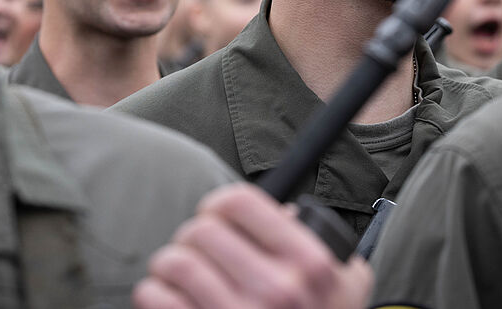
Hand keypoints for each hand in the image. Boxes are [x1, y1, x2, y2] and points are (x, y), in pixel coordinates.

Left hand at [133, 182, 372, 308]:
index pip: (240, 202)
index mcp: (310, 264)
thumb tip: (285, 213)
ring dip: (169, 265)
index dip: (219, 205)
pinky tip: (170, 299)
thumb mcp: (348, 287)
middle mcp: (277, 289)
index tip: (217, 217)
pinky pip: (156, 298)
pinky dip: (153, 294)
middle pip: (201, 230)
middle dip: (193, 238)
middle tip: (200, 252)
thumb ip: (329, 246)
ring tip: (179, 275)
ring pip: (174, 262)